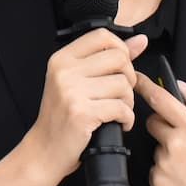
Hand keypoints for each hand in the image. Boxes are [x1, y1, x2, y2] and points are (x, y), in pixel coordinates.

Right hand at [28, 30, 148, 178]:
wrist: (45, 150)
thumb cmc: (62, 116)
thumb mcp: (78, 81)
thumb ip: (108, 58)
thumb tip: (140, 40)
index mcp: (62, 59)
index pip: (102, 36)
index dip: (121, 49)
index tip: (122, 66)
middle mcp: (65, 72)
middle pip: (118, 59)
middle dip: (129, 78)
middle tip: (121, 94)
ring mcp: (72, 92)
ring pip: (123, 84)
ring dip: (128, 101)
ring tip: (117, 111)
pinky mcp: (82, 113)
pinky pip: (121, 108)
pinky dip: (127, 119)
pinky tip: (118, 123)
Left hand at [136, 73, 185, 185]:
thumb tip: (183, 87)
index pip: (160, 99)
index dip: (145, 86)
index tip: (136, 79)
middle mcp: (175, 146)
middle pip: (154, 123)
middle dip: (166, 125)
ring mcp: (165, 167)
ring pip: (157, 148)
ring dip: (170, 152)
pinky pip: (157, 171)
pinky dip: (168, 173)